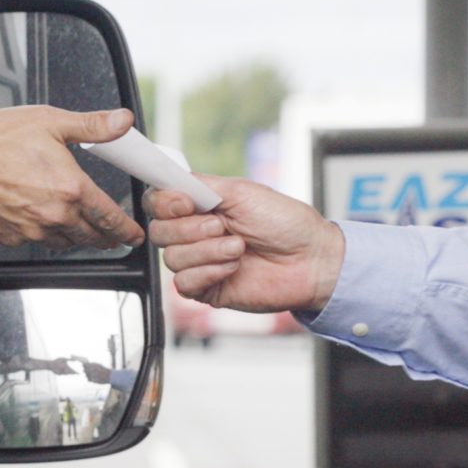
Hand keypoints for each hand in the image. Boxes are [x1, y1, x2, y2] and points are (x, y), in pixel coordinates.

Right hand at [0, 106, 145, 249]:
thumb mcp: (51, 122)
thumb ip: (93, 126)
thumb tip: (123, 121)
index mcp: (71, 188)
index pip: (109, 217)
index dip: (126, 229)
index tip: (134, 235)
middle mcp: (55, 215)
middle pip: (92, 237)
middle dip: (108, 238)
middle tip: (115, 238)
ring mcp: (33, 231)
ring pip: (67, 242)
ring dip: (79, 238)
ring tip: (84, 232)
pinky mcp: (13, 238)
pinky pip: (39, 242)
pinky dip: (48, 235)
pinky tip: (46, 223)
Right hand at [146, 176, 344, 312]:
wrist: (310, 260)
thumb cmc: (286, 224)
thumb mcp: (241, 192)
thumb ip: (200, 184)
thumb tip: (169, 178)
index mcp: (200, 206)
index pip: (157, 202)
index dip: (164, 203)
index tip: (186, 203)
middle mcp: (195, 233)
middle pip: (159, 232)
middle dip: (191, 229)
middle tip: (223, 226)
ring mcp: (200, 262)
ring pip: (172, 258)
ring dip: (207, 251)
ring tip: (237, 248)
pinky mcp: (206, 289)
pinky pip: (184, 283)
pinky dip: (208, 272)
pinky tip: (232, 268)